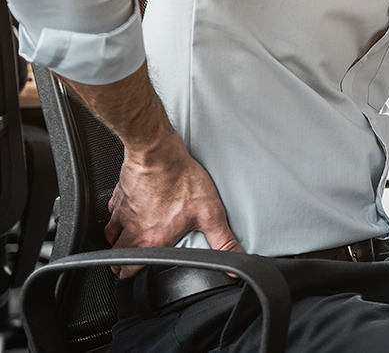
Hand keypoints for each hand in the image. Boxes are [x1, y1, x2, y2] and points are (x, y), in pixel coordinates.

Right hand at [105, 138, 241, 277]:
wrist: (158, 154)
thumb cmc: (182, 180)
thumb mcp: (211, 214)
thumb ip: (223, 241)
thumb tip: (235, 261)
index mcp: (152, 240)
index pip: (131, 269)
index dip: (130, 275)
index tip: (132, 275)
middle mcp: (133, 229)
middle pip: (117, 255)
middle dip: (120, 264)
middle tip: (124, 266)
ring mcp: (123, 212)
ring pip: (110, 235)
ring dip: (115, 242)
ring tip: (121, 244)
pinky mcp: (119, 196)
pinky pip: (111, 213)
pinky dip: (115, 217)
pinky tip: (123, 213)